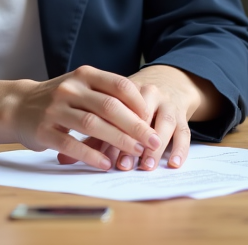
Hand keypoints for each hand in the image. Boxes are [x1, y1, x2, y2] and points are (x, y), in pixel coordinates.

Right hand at [6, 65, 160, 170]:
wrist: (18, 106)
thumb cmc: (59, 99)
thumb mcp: (81, 87)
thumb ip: (107, 94)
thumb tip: (145, 114)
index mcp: (84, 75)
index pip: (119, 86)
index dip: (139, 103)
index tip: (152, 119)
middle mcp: (69, 89)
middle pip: (109, 106)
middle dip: (135, 126)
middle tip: (153, 142)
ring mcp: (55, 109)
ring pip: (93, 125)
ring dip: (118, 141)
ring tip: (136, 153)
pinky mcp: (43, 130)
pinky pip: (71, 144)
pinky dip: (91, 155)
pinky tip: (105, 164)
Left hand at [57, 65, 221, 170]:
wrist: (163, 81)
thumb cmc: (125, 102)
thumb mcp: (108, 110)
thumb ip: (89, 132)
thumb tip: (62, 156)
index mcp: (123, 88)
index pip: (115, 108)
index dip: (108, 133)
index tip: (102, 157)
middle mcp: (148, 91)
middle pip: (139, 115)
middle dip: (131, 141)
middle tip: (124, 165)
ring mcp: (166, 102)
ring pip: (163, 123)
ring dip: (155, 146)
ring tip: (146, 166)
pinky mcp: (182, 113)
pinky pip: (184, 131)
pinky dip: (181, 148)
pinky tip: (174, 163)